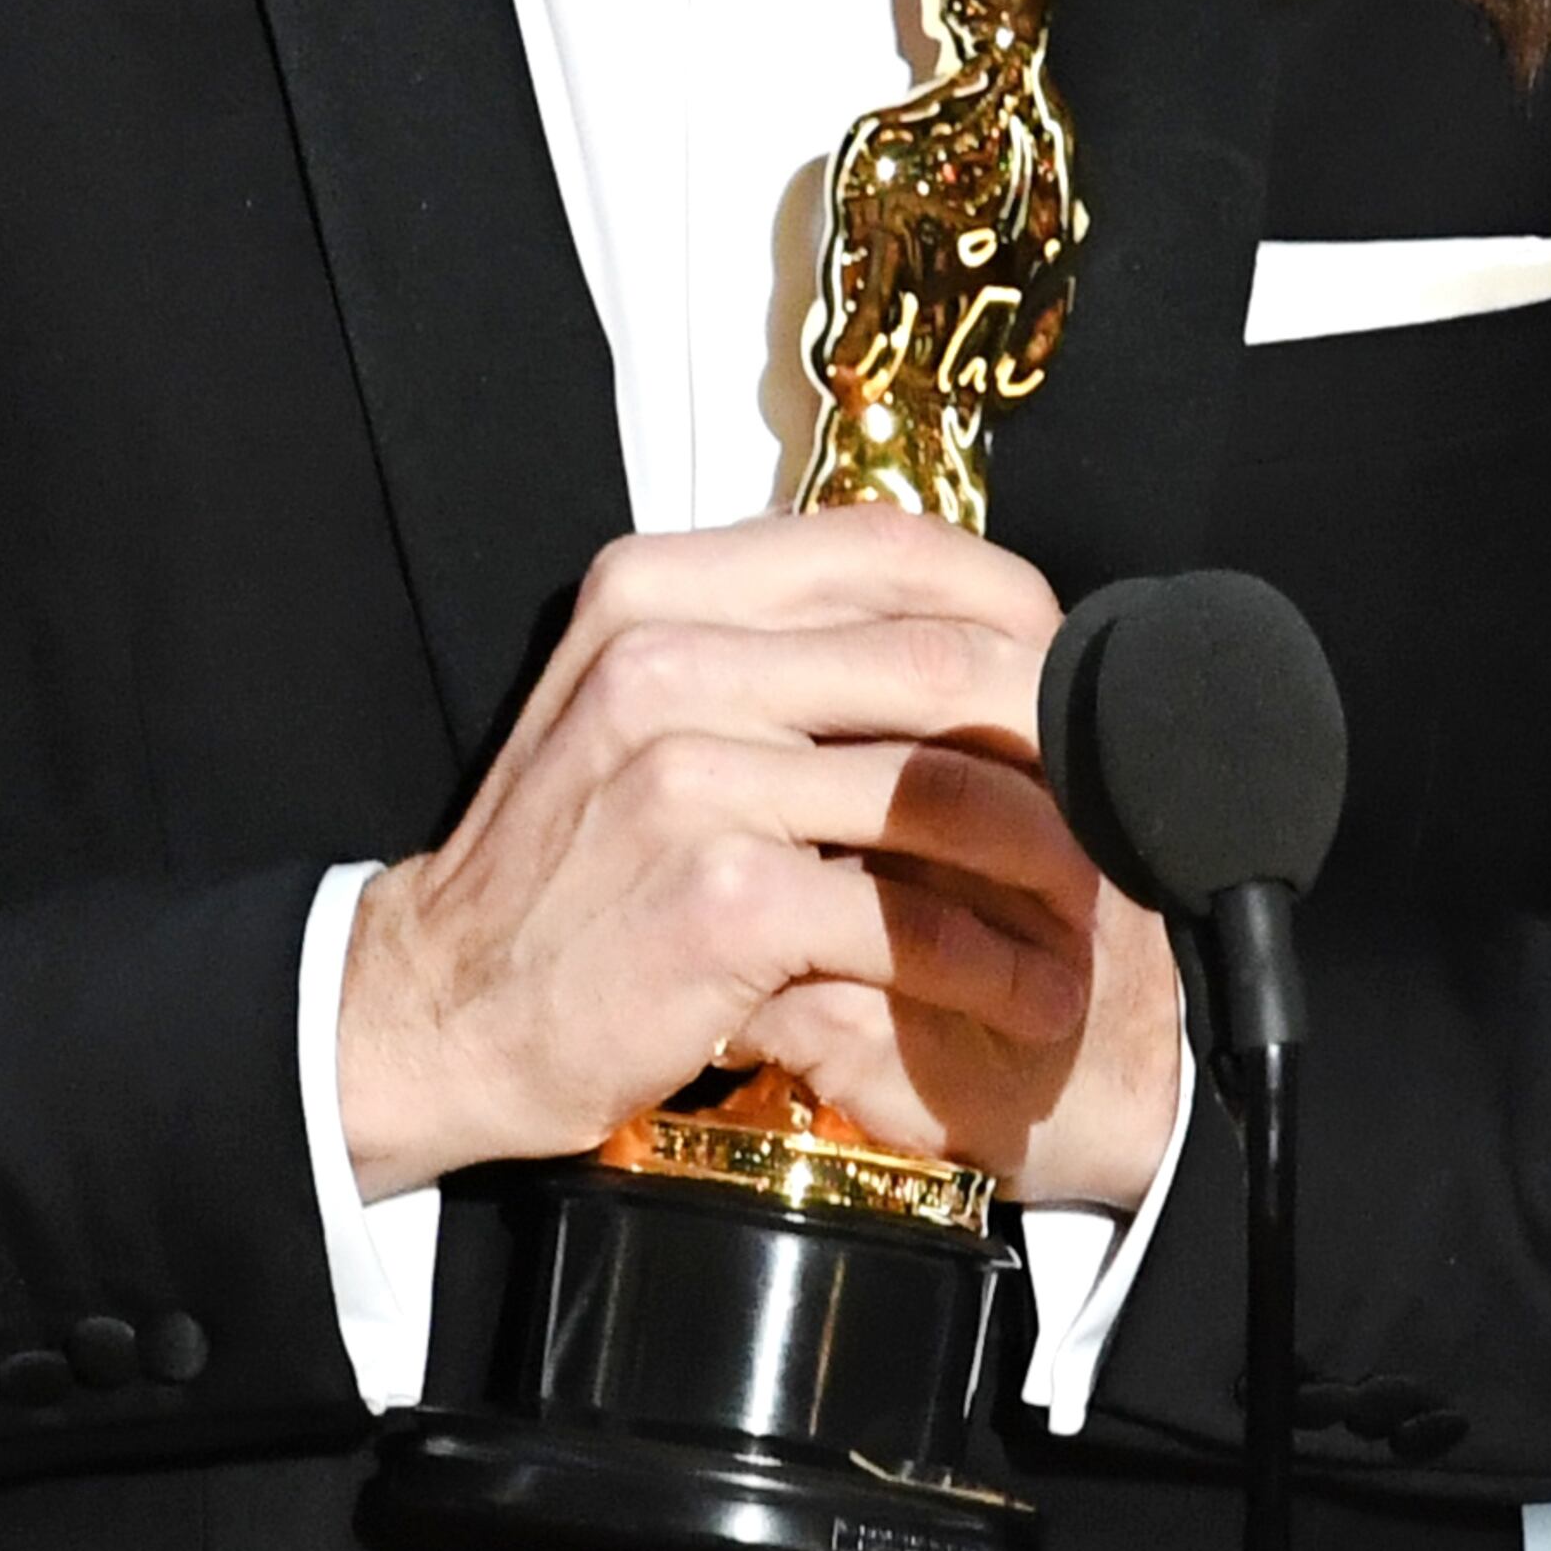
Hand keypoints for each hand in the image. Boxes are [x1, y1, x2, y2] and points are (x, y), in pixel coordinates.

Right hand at [336, 516, 1186, 1214]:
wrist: (439, 1006)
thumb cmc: (565, 868)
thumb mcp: (635, 706)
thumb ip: (762, 649)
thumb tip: (943, 628)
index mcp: (658, 591)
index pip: (889, 544)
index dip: (1013, 605)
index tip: (1066, 675)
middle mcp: (669, 660)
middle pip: (945, 661)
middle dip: (1057, 741)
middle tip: (1110, 805)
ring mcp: (691, 777)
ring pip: (946, 791)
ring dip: (1048, 863)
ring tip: (1092, 914)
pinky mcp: (721, 898)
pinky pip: (909, 918)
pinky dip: (991, 965)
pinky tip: (1027, 994)